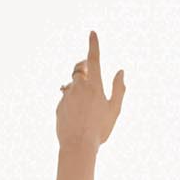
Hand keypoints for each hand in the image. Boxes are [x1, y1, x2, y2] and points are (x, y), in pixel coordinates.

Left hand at [55, 30, 125, 151]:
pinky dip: (72, 102)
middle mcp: (78, 87)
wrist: (77, 146)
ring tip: (86, 107)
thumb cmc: (99, 129)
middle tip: (88, 70)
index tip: (92, 33)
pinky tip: (78, 117)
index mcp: (93, 85)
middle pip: (78, 68)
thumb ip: (119, 89)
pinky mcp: (59, 106)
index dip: (93, 45)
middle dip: (83, 66)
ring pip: (71, 85)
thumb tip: (121, 71)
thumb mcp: (114, 109)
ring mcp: (66, 96)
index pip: (93, 59)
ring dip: (78, 88)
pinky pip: (66, 99)